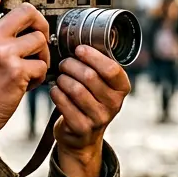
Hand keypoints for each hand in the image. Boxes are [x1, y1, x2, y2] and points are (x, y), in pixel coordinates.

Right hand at [0, 0, 50, 146]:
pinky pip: (42, 64)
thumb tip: (12, 18)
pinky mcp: (16, 70)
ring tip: (30, 67)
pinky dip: (39, 75)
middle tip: (37, 40)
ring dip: (41, 54)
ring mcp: (2, 52)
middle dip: (39, 25)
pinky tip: (27, 82)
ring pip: (39, 38)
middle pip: (28, 11)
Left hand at [51, 46, 130, 176]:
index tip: (79, 49)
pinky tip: (55, 90)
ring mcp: (99, 118)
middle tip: (64, 63)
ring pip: (76, 89)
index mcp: (122, 88)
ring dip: (63, 79)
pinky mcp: (82, 128)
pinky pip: (64, 104)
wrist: (82, 137)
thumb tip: (81, 39)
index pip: (111, 69)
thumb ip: (97, 66)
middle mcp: (114, 104)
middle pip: (90, 77)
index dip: (93, 56)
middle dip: (72, 66)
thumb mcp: (101, 84)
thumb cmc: (90, 100)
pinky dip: (56, 93)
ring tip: (60, 77)